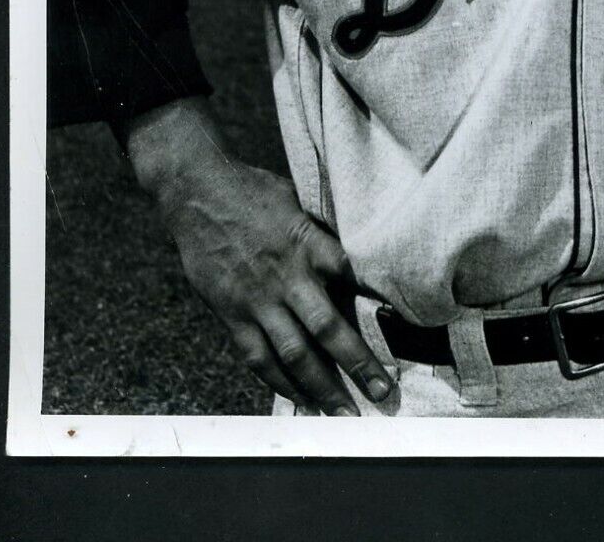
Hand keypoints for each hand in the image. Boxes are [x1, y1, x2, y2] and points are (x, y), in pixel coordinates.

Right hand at [124, 99, 393, 414]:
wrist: (198, 192)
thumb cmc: (254, 191)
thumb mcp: (298, 202)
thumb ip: (322, 236)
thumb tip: (353, 260)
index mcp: (307, 242)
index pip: (352, 276)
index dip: (379, 302)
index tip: (406, 328)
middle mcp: (286, 276)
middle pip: (328, 328)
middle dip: (358, 364)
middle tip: (384, 393)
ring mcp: (257, 299)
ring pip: (294, 353)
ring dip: (321, 387)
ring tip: (343, 412)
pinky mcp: (230, 313)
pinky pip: (258, 356)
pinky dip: (279, 381)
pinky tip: (299, 399)